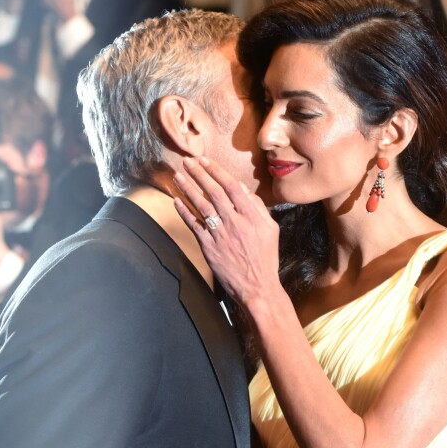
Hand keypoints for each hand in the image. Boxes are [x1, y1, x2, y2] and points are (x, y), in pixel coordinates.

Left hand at [174, 157, 282, 310]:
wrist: (257, 287)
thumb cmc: (265, 257)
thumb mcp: (271, 229)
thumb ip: (258, 207)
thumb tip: (243, 189)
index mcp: (251, 215)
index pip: (231, 186)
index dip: (216, 171)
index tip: (204, 161)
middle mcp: (235, 222)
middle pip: (213, 192)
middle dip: (198, 174)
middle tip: (187, 161)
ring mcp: (220, 234)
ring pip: (201, 206)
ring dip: (187, 189)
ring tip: (178, 176)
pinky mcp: (209, 247)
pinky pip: (194, 225)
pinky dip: (184, 212)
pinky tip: (176, 200)